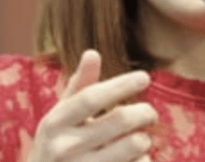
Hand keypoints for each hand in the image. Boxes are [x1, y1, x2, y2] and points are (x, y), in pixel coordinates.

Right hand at [28, 50, 157, 161]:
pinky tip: (135, 161)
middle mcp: (64, 147)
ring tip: (140, 140)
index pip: (91, 98)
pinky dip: (142, 161)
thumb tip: (92, 53)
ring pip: (133, 147)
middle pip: (119, 121)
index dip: (120, 85)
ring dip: (144, 140)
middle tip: (150, 113)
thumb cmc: (58, 145)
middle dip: (144, 112)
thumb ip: (79, 85)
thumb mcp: (61, 116)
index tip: (144, 77)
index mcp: (55, 122)